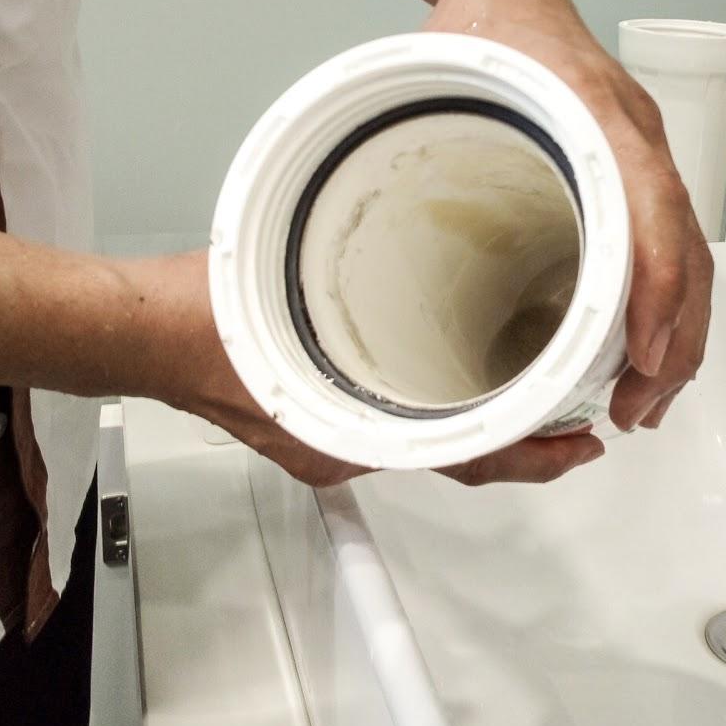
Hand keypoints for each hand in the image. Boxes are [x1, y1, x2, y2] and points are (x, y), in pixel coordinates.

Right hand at [123, 251, 606, 485]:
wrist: (147, 332)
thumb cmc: (208, 319)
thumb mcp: (311, 296)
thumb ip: (370, 293)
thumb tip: (432, 264)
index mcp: (355, 433)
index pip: (467, 460)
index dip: (532, 457)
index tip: (579, 446)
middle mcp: (349, 445)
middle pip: (458, 452)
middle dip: (516, 439)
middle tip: (573, 420)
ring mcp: (331, 437)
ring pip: (428, 434)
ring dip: (479, 417)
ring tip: (534, 391)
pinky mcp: (314, 415)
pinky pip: (393, 413)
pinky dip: (431, 395)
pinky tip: (449, 361)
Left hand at [427, 0, 712, 430]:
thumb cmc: (482, 28)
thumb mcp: (442, 76)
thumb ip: (419, 138)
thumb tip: (382, 216)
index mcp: (597, 115)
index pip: (653, 211)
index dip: (656, 289)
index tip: (644, 354)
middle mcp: (635, 138)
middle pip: (686, 251)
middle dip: (674, 339)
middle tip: (639, 407)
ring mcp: (643, 155)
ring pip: (687, 256)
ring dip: (678, 333)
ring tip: (645, 398)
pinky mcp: (636, 172)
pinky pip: (672, 244)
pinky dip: (668, 304)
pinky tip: (644, 349)